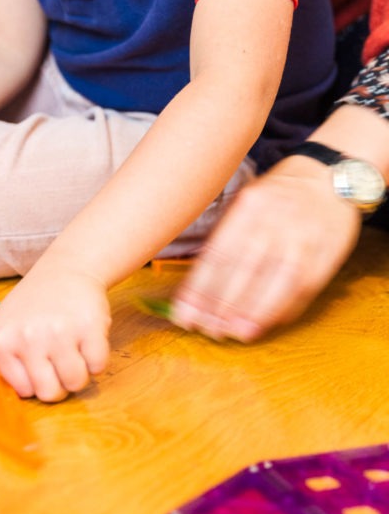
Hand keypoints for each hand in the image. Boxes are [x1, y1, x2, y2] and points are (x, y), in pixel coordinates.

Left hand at [0, 259, 110, 401]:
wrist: (66, 268)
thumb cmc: (30, 302)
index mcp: (3, 341)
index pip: (26, 392)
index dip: (37, 379)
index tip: (38, 358)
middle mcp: (29, 337)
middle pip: (51, 393)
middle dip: (60, 382)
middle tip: (58, 356)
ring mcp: (60, 331)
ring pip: (76, 382)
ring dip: (80, 370)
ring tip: (72, 345)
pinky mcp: (90, 327)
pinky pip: (99, 366)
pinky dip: (98, 357)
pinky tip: (87, 336)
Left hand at [170, 160, 360, 340]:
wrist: (328, 179)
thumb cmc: (278, 196)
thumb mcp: (247, 202)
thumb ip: (226, 235)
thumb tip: (198, 282)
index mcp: (249, 205)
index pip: (219, 253)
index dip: (200, 288)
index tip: (184, 312)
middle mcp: (275, 221)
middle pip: (243, 270)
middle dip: (221, 304)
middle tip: (205, 328)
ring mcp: (302, 240)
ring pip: (273, 283)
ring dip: (250, 313)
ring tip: (232, 333)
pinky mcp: (325, 257)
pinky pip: (300, 290)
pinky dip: (280, 310)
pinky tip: (263, 324)